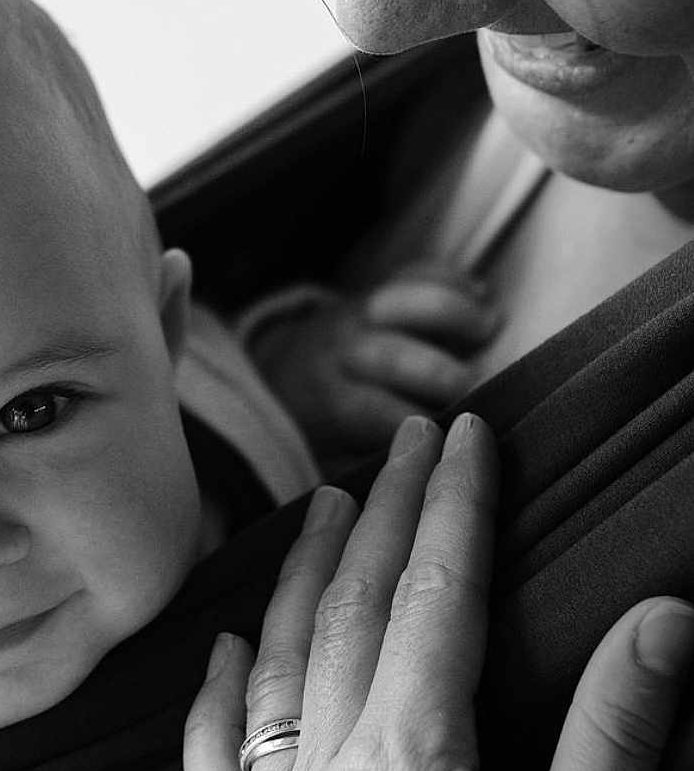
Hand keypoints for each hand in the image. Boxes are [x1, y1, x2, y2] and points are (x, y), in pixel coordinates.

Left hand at [184, 413, 693, 770]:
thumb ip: (618, 732)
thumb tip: (662, 610)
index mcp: (410, 766)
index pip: (432, 602)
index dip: (453, 508)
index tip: (466, 434)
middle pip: (350, 616)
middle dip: (384, 515)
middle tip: (406, 440)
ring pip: (274, 674)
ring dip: (298, 582)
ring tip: (322, 505)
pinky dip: (211, 706)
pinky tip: (218, 655)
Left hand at [248, 264, 498, 469]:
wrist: (278, 372)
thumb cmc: (319, 428)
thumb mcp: (324, 458)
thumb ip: (361, 472)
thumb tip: (407, 495)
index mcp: (330, 400)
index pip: (372, 413)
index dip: (415, 426)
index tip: (456, 442)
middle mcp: (342, 351)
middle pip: (391, 355)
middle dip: (439, 371)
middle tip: (480, 389)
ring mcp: (358, 314)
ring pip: (401, 301)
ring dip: (450, 311)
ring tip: (491, 327)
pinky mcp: (377, 289)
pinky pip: (411, 274)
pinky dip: (448, 279)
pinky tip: (480, 294)